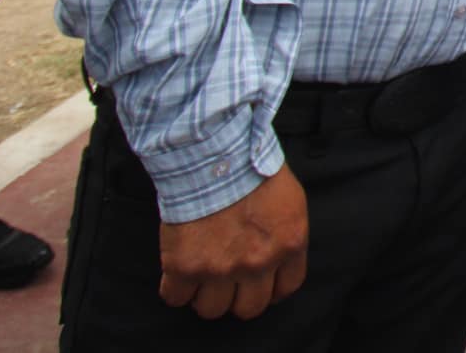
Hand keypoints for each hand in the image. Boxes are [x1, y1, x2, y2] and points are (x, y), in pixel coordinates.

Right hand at [159, 165, 308, 319]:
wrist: (215, 156)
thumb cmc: (252, 169)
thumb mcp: (290, 200)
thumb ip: (286, 233)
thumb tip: (277, 250)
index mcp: (289, 245)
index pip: (285, 288)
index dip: (270, 289)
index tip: (260, 284)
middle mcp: (258, 263)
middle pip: (249, 308)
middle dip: (238, 297)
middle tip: (228, 282)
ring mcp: (221, 268)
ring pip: (212, 309)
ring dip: (205, 295)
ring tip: (201, 276)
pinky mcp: (185, 267)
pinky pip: (176, 297)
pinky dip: (175, 288)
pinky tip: (178, 271)